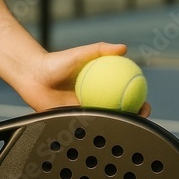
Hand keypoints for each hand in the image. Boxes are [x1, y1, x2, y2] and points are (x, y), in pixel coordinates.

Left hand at [18, 42, 151, 117]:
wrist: (33, 74)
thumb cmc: (56, 62)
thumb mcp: (80, 54)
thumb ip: (100, 50)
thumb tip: (123, 48)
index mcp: (100, 87)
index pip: (124, 97)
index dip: (137, 102)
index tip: (145, 104)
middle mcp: (93, 101)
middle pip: (117, 114)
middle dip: (131, 121)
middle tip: (137, 121)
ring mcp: (81, 112)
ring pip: (101, 123)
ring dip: (113, 127)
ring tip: (121, 129)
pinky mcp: (68, 121)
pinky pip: (82, 127)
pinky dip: (91, 129)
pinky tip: (97, 130)